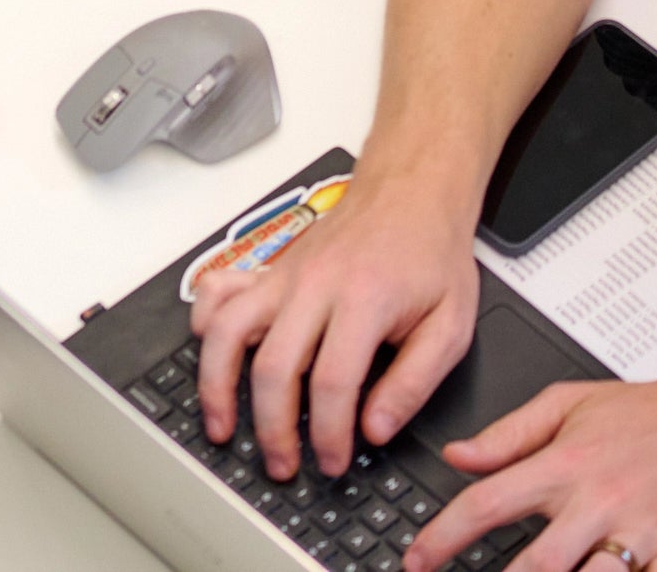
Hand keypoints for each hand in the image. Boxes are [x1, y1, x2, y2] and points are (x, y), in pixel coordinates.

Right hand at [189, 170, 481, 479]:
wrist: (409, 192)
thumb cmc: (430, 254)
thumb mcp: (452, 325)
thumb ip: (414, 382)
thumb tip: (377, 428)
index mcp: (364, 300)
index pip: (333, 382)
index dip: (328, 433)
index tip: (332, 461)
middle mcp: (314, 285)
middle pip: (273, 366)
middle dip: (272, 427)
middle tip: (283, 463)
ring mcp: (283, 275)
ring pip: (229, 329)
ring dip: (217, 383)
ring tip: (222, 425)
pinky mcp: (269, 269)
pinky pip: (218, 291)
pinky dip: (204, 322)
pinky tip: (210, 354)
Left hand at [403, 369, 656, 571]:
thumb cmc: (651, 415)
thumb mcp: (568, 403)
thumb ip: (508, 434)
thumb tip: (457, 454)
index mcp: (564, 465)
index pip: (487, 503)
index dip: (443, 536)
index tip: (417, 559)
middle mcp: (598, 503)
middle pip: (535, 561)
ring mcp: (641, 535)